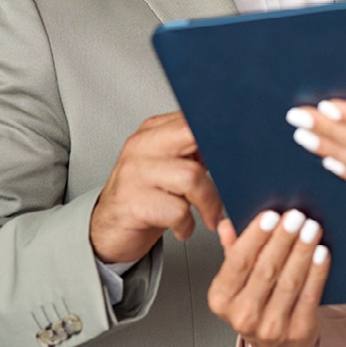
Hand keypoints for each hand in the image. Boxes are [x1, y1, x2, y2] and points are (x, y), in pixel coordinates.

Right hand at [89, 111, 222, 264]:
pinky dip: (187, 225)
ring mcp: (135, 173)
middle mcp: (142, 146)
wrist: (108, 229)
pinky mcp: (132, 202)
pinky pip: (176, 210)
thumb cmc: (146, 197)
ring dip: (209, 203)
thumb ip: (195, 151)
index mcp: (153, 131)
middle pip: (192, 134)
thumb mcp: (169, 166)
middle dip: (219, 160)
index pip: (193, 117)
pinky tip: (183, 227)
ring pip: (190, 177)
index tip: (238, 150)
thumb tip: (237, 148)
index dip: (220, 132)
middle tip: (229, 183)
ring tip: (209, 216)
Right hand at [208, 209, 329, 346]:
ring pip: (289, 281)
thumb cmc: (255, 304)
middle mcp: (243, 315)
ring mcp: (271, 327)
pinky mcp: (297, 331)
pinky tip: (321, 253)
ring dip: (302, 251)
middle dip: (283, 239)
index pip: (237, 262)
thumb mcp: (237, 281)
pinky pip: (309, 296)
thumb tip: (227, 224)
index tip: (270, 215)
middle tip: (296, 216)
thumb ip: (233, 251)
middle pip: (265, 270)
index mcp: (222, 299)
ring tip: (311, 229)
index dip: (255, 237)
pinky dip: (317, 272)